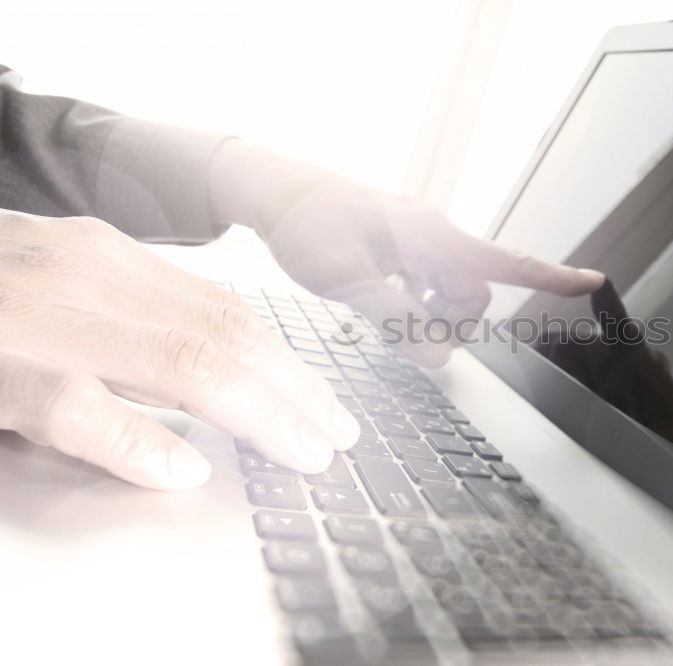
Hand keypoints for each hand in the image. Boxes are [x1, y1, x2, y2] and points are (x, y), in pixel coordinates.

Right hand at [0, 209, 358, 488]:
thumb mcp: (64, 279)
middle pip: (224, 338)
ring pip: (181, 364)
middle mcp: (87, 276)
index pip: (226, 311)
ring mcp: (42, 322)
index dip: (287, 361)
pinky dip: (140, 444)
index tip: (327, 403)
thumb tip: (218, 367)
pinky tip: (183, 471)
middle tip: (337, 437)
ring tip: (302, 452)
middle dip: (292, 393)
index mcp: (108, 257)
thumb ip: (134, 313)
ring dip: (257, 414)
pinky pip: (82, 411)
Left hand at [210, 141, 604, 365]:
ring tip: (383, 317)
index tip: (594, 283)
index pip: (506, 262)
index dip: (552, 277)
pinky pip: (426, 281)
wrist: (270, 189)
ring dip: (429, 315)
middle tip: (403, 341)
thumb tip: (440, 358)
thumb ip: (398, 321)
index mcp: (432, 238)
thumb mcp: (350, 282)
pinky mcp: (400, 244)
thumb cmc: (307, 227)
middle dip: (451, 324)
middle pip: (473, 293)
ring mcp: (417, 239)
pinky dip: (414, 301)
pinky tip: (383, 300)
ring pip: (449, 291)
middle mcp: (434, 235)